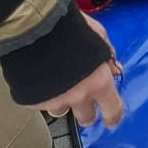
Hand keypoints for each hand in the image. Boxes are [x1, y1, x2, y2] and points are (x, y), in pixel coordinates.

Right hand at [37, 13, 125, 127]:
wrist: (34, 27)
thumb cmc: (71, 26)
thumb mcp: (98, 35)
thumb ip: (107, 56)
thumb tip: (114, 70)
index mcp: (98, 81)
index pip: (112, 109)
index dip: (113, 117)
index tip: (111, 121)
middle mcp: (78, 96)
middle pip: (86, 117)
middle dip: (87, 113)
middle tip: (84, 105)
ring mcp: (54, 100)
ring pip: (61, 110)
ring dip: (62, 102)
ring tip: (58, 86)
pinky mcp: (33, 101)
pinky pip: (41, 103)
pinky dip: (42, 94)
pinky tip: (40, 78)